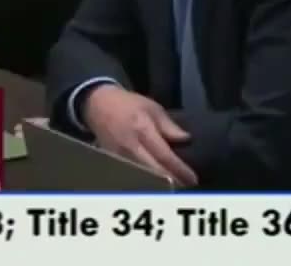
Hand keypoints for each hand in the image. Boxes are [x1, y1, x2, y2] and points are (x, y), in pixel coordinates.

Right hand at [82, 84, 197, 185]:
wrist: (98, 105)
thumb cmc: (129, 104)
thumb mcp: (153, 108)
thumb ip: (169, 126)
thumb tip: (186, 139)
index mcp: (143, 130)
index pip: (164, 156)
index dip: (179, 170)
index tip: (192, 178)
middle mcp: (131, 147)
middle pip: (154, 172)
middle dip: (172, 181)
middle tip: (187, 186)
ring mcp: (120, 157)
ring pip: (143, 177)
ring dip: (160, 184)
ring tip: (176, 187)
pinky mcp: (113, 163)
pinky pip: (133, 175)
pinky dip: (147, 181)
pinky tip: (158, 184)